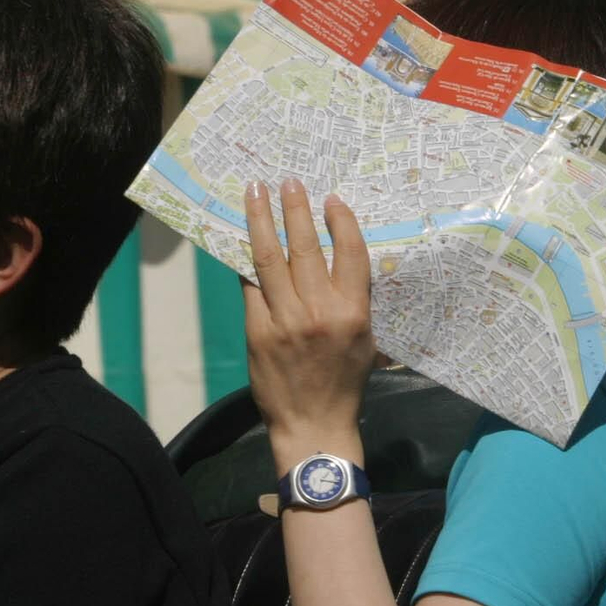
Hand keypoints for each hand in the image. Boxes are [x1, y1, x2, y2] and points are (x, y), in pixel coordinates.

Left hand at [243, 178, 374, 473]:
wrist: (313, 425)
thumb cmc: (345, 383)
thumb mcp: (365, 340)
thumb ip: (352, 300)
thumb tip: (336, 259)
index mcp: (353, 312)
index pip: (351, 253)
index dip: (341, 221)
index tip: (332, 199)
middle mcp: (320, 311)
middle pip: (306, 247)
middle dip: (296, 209)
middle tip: (288, 181)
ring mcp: (285, 320)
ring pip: (270, 258)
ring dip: (262, 220)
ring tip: (257, 193)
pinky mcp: (258, 331)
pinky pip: (250, 286)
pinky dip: (245, 261)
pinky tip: (241, 238)